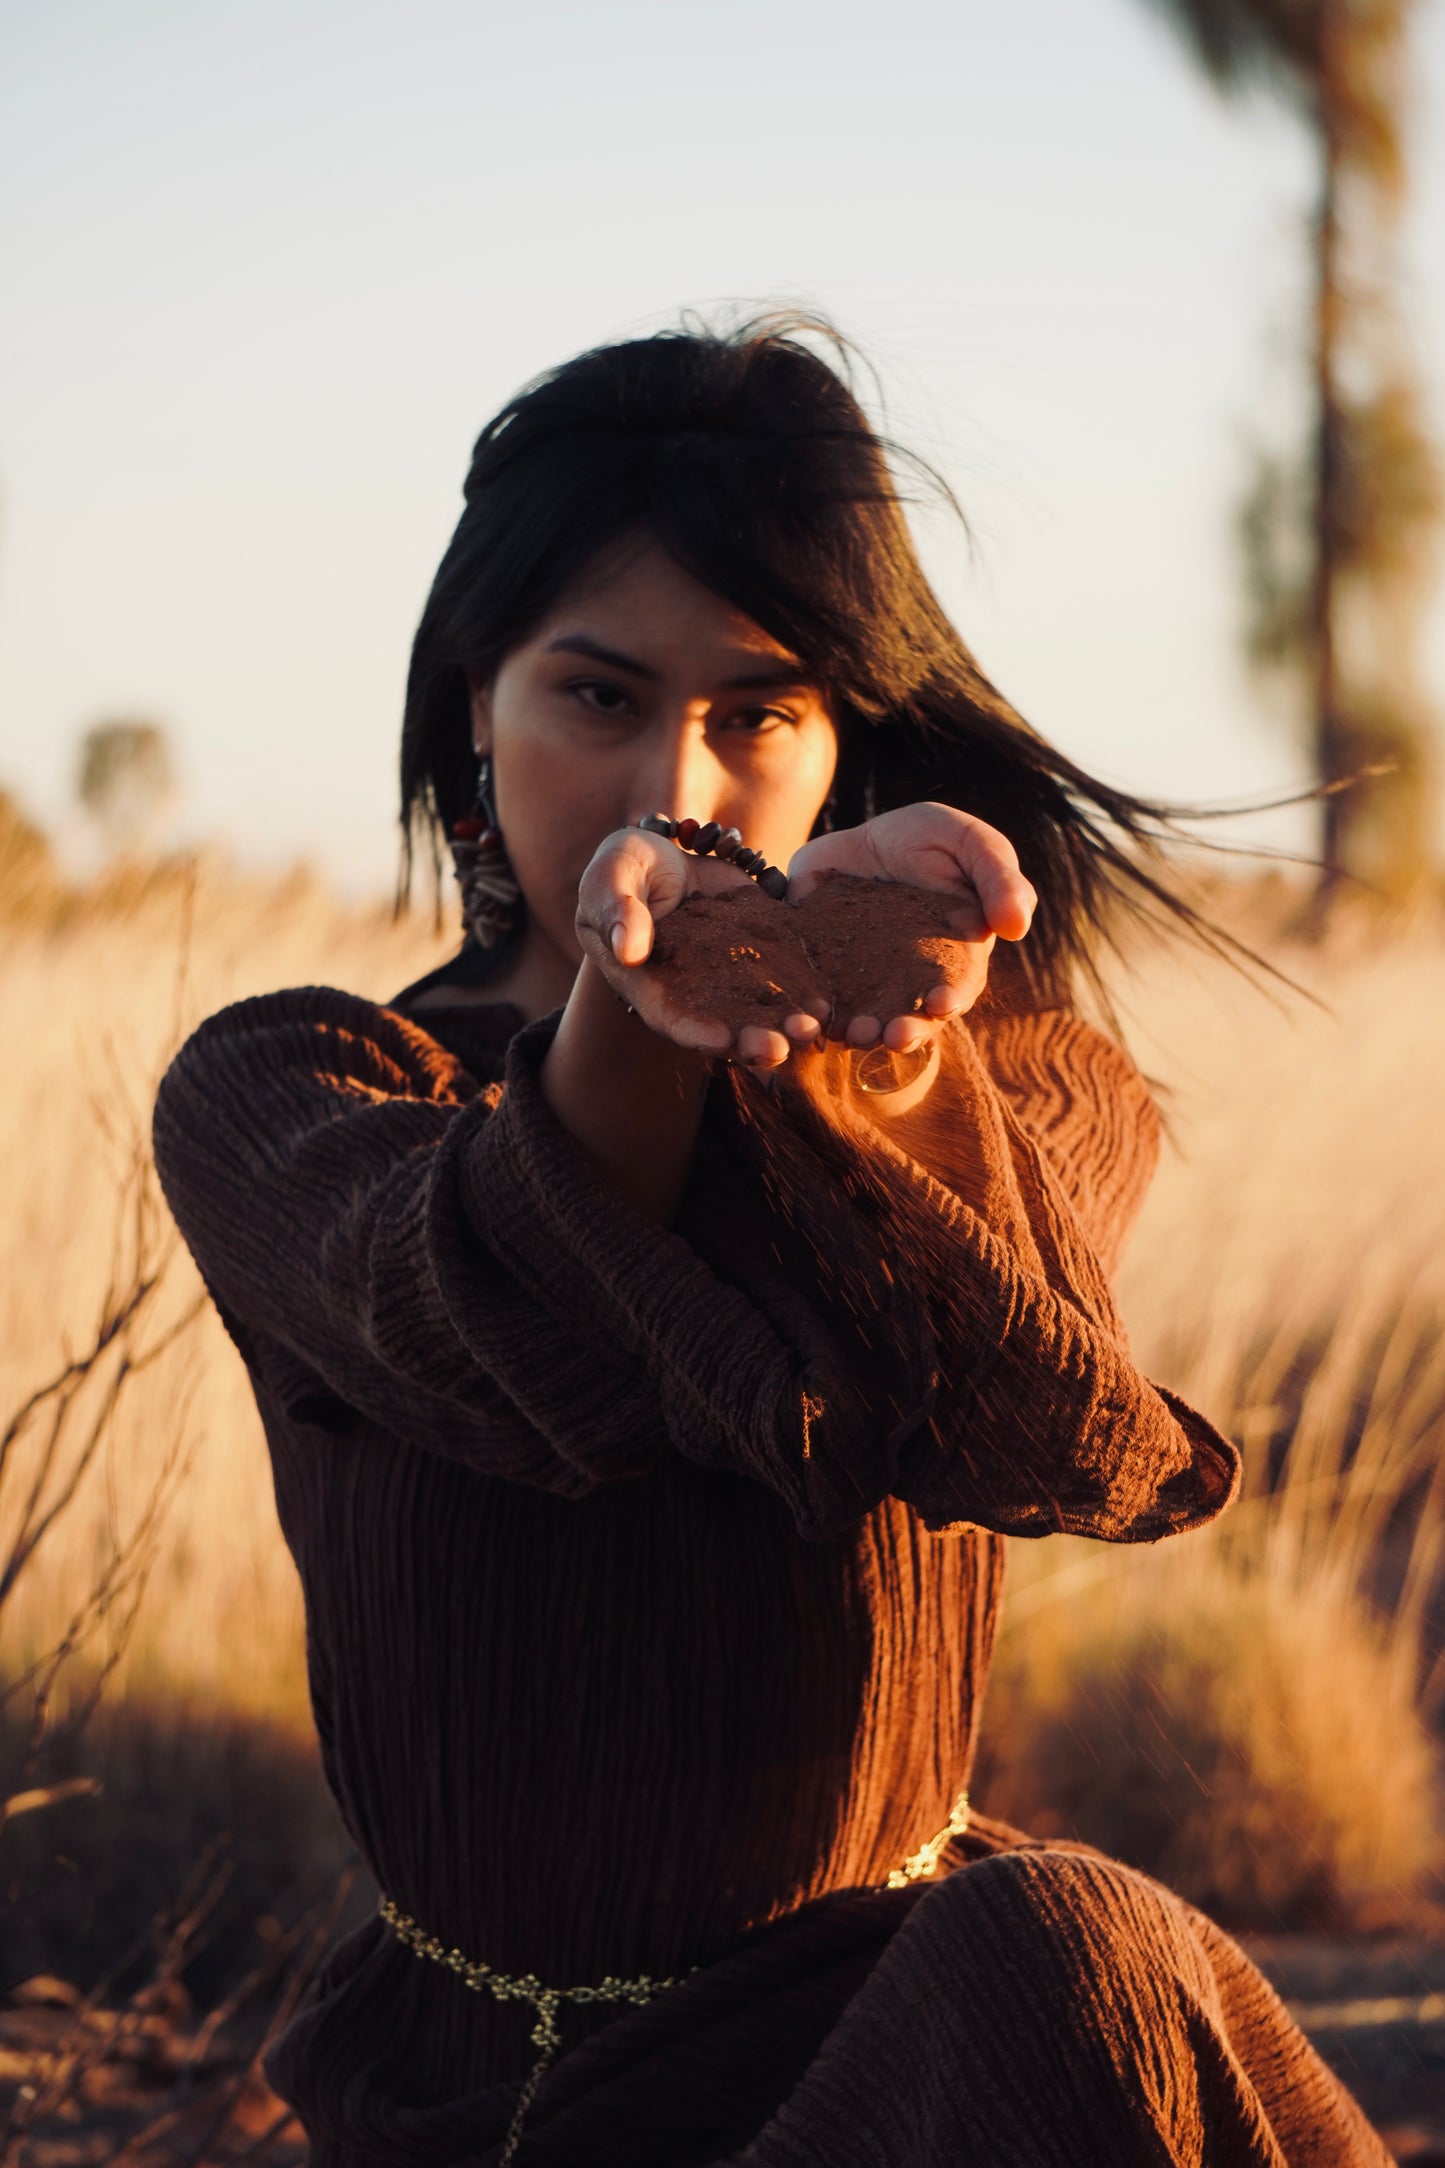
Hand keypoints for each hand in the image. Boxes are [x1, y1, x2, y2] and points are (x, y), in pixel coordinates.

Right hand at [575, 827, 828, 1066]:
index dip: (695, 1033)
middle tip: (780, 1049)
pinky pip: (787, 972)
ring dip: (786, 1023)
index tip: (722, 1041)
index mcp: (651, 985)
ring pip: (761, 1008)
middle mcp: (696, 991)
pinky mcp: (762, 948)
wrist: (665, 854)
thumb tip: (628, 950)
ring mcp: (732, 973)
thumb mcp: (610, 878)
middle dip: (751, 1041)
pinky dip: (808, 987)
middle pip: (723, 1026)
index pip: (671, 1018)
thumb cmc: (624, 869)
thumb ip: (615, 910)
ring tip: (813, 1027)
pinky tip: (830, 996)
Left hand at [785, 803, 1035, 1050]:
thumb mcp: (972, 843)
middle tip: (893, 1035)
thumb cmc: (934, 840)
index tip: (942, 1003)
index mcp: (954, 958)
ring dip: (862, 1031)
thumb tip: (1017, 926)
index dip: (952, 998)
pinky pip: (817, 999)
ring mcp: (865, 983)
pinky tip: (808, 1017)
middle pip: (912, 1017)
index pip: (958, 987)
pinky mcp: (822, 974)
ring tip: (855, 1032)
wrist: (866, 837)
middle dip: (905, 1030)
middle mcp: (911, 983)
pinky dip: (813, 1012)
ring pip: (865, 1018)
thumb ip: (1000, 879)